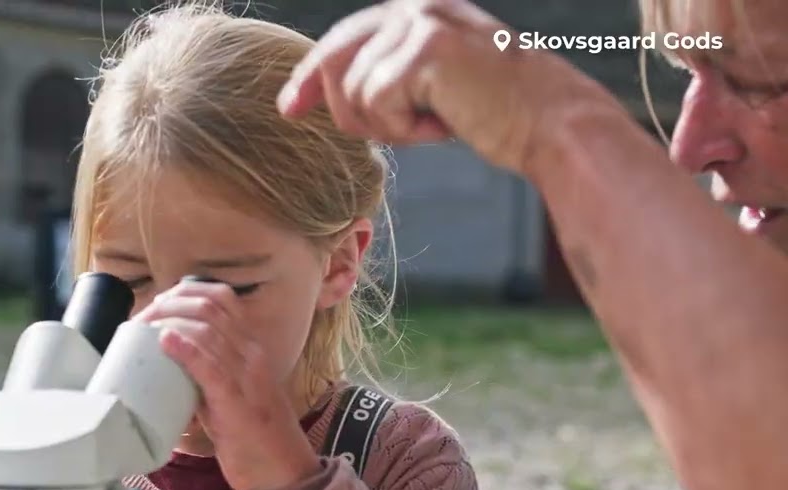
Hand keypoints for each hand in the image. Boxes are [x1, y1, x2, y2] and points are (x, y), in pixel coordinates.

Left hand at [138, 280, 321, 489]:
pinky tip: (165, 341)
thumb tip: (172, 367)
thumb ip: (209, 375)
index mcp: (252, 349)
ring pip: (207, 332)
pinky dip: (185, 350)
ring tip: (144, 325)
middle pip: (210, 309)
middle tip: (145, 314)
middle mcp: (251, 354)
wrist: (282, 470)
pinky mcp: (236, 401)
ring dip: (170, 322)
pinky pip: (210, 367)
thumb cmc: (254, 436)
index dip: (189, 292)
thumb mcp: (233, 393)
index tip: (162, 300)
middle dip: (171, 304)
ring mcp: (246, 376)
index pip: (224, 300)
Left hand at [278, 0, 613, 174]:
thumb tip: (326, 92)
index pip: (342, 40)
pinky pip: (377, 105)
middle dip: (350, 112)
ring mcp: (418, 22)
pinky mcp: (424, 49)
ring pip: (355, 94)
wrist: (547, 122)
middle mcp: (413, 5)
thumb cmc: (492, 110)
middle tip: (403, 132)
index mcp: (414, 8)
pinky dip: (406, 130)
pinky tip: (445, 123)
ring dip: (391, 126)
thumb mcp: (430, 83)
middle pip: (336, 64)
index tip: (288, 108)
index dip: (310, 75)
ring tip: (438, 121)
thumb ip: (385, 72)